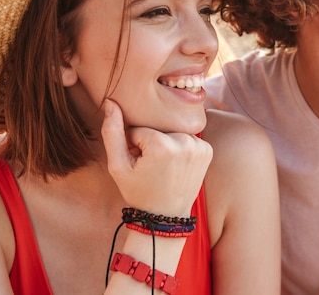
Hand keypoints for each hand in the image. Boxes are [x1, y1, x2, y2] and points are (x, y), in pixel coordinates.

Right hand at [101, 99, 211, 215]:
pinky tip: (177, 166)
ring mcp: (199, 146)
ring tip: (164, 167)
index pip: (138, 130)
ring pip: (171, 133)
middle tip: (151, 167)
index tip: (138, 165)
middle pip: (157, 130)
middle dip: (150, 144)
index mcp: (161, 144)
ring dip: (165, 144)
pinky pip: (186, 139)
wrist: (167, 216)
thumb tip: (110, 102)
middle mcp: (184, 141)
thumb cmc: (139, 192)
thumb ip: (111, 132)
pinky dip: (180, 148)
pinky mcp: (207, 149)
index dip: (133, 147)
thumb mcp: (117, 166)